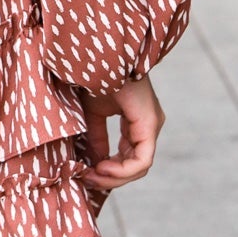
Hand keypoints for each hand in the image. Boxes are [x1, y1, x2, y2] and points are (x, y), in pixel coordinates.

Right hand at [78, 75, 164, 190]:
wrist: (101, 57)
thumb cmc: (97, 78)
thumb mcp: (92, 114)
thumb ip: (96, 138)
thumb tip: (94, 165)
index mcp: (138, 122)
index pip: (128, 157)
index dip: (108, 171)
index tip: (85, 172)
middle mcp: (149, 126)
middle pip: (135, 166)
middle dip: (109, 178)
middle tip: (86, 178)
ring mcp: (152, 125)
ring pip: (140, 167)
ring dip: (114, 177)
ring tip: (92, 175)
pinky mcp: (150, 125)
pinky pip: (142, 160)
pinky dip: (122, 170)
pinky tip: (102, 168)